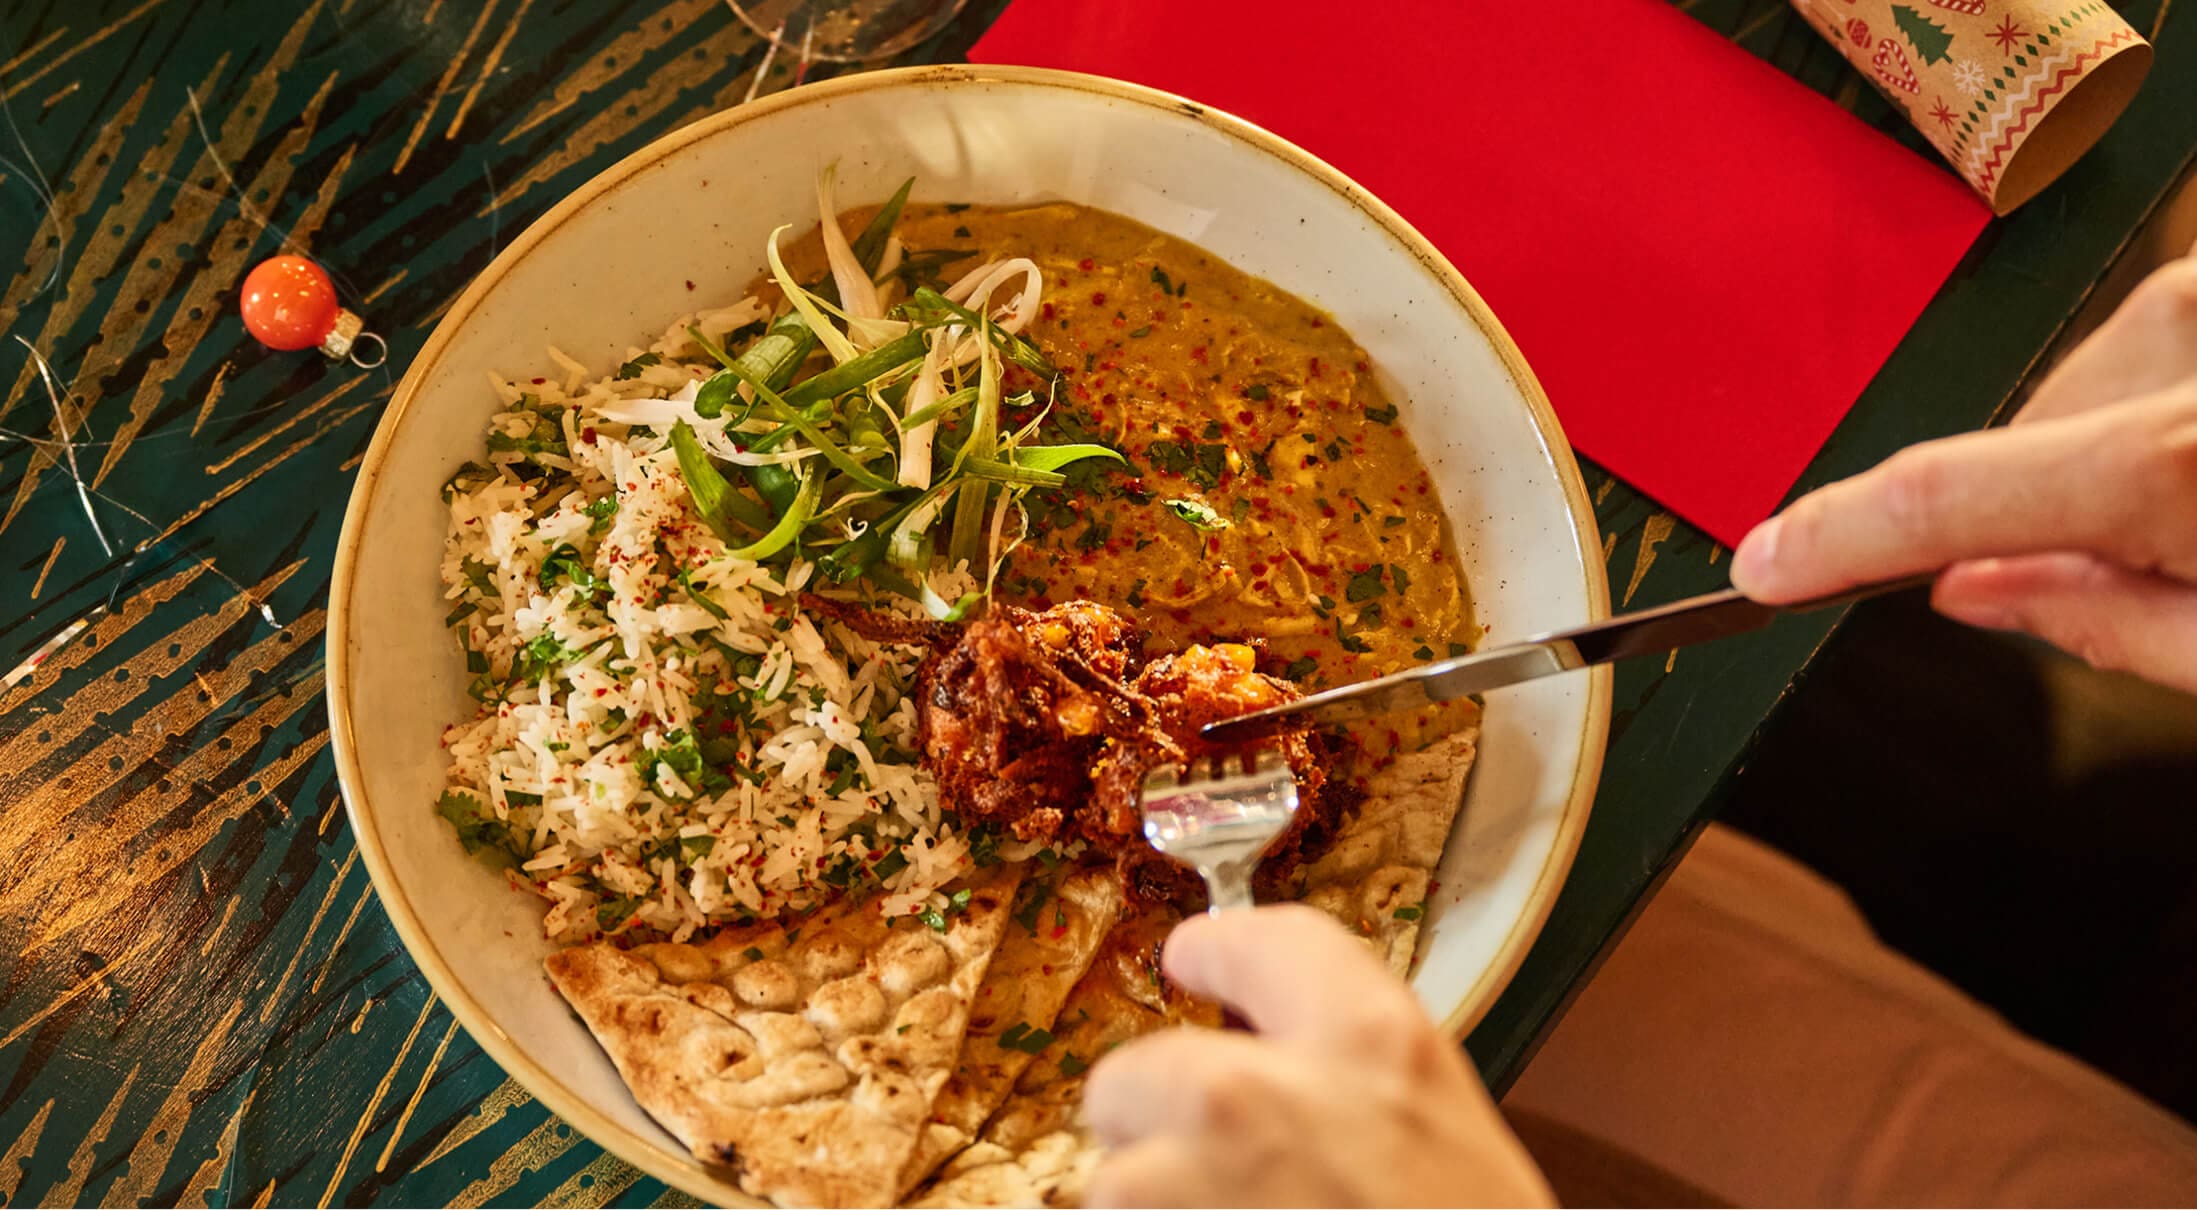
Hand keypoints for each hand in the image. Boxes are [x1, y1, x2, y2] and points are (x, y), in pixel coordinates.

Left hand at [1082, 905, 1553, 1207]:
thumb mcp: (1451, 1151)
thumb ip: (1362, 1092)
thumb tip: (1283, 1075)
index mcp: (1369, 1047)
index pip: (1264, 944)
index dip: (1220, 953)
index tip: (1193, 959)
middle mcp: (1253, 1094)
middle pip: (1134, 1075)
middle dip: (1157, 1126)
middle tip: (1218, 1182)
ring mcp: (1179, 1189)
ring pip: (1114, 1186)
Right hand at [1731, 247, 2196, 693]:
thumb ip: (2107, 624)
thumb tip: (1979, 591)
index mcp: (2174, 459)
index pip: (1941, 498)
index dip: (1836, 536)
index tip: (1768, 564)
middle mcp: (2182, 351)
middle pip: (2022, 444)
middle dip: (2047, 516)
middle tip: (2150, 574)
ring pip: (2086, 395)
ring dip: (2116, 459)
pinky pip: (2149, 350)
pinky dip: (2163, 411)